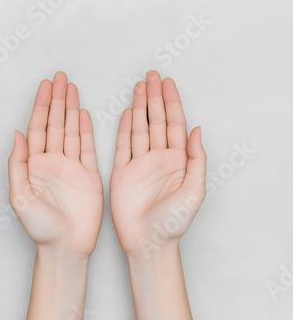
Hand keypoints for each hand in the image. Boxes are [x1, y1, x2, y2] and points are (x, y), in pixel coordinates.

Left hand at [8, 72, 102, 257]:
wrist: (65, 247)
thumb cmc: (40, 228)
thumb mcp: (20, 196)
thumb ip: (17, 164)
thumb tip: (16, 134)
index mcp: (35, 165)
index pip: (38, 128)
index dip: (42, 105)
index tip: (46, 85)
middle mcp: (53, 162)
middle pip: (55, 123)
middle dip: (57, 100)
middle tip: (61, 77)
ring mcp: (72, 167)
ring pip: (72, 131)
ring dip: (72, 109)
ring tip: (72, 88)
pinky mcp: (89, 175)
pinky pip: (88, 148)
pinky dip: (87, 130)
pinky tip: (84, 114)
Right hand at [110, 70, 205, 258]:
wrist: (149, 243)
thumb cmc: (173, 222)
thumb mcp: (194, 190)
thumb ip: (196, 159)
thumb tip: (197, 129)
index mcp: (177, 161)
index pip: (174, 124)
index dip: (171, 102)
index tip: (168, 83)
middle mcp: (158, 159)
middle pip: (156, 120)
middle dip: (155, 97)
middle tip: (152, 76)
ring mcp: (139, 164)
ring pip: (139, 129)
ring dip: (139, 107)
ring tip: (139, 87)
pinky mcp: (122, 173)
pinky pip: (122, 146)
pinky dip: (123, 129)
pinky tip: (126, 113)